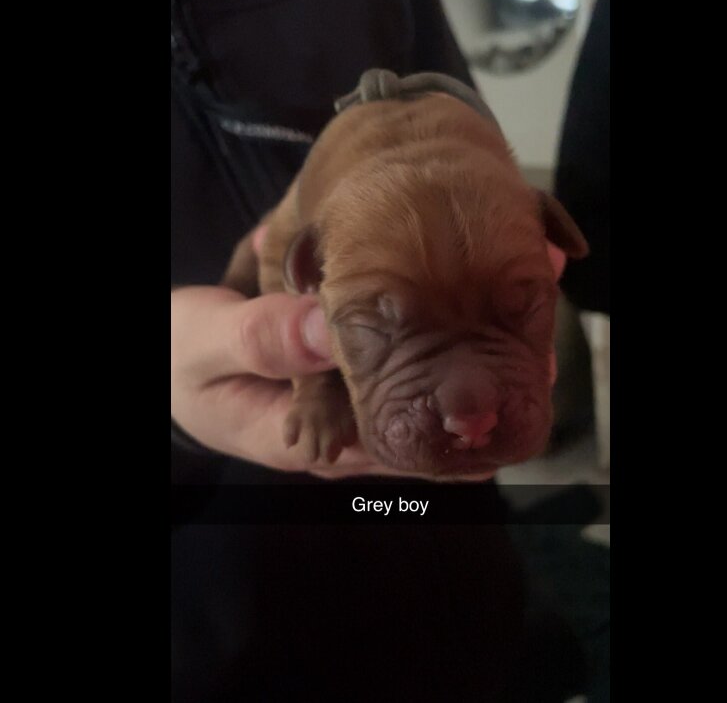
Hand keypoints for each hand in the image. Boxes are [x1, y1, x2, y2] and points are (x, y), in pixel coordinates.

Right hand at [171, 228, 565, 480]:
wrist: (174, 354)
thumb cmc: (182, 359)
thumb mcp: (205, 346)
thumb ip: (260, 339)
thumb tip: (329, 326)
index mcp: (305, 441)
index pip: (391, 445)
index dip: (445, 421)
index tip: (489, 380)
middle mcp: (337, 434)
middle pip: (416, 425)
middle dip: (468, 394)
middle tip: (520, 354)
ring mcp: (346, 407)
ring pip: (416, 396)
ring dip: (461, 367)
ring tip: (512, 332)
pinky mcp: (348, 378)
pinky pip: (400, 367)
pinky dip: (434, 343)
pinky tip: (468, 314)